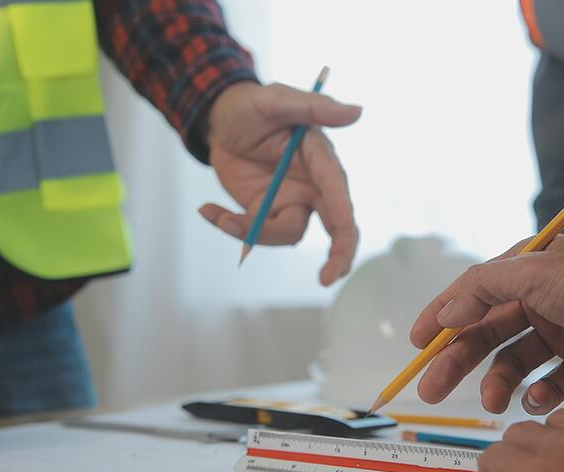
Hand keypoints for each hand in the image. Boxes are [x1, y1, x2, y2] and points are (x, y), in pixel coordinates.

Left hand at [199, 81, 362, 285]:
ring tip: (220, 217)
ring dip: (255, 233)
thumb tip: (356, 111)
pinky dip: (230, 227)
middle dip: (337, 256)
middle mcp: (313, 187)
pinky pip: (256, 233)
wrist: (220, 121)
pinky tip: (207, 210)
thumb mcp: (277, 100)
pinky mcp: (266, 212)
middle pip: (336, 229)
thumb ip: (314, 107)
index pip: (338, 195)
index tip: (340, 249)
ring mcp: (291, 202)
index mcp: (322, 161)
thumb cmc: (253, 106)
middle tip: (326, 279)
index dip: (344, 224)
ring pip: (287, 234)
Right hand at [409, 234, 563, 413]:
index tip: (415, 345)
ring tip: (495, 402)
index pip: (471, 294)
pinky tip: (535, 399)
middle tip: (430, 389)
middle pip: (487, 333)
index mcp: (525, 270)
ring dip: (499, 382)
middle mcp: (541, 299)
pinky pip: (551, 381)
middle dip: (458, 360)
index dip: (440, 318)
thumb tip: (445, 313)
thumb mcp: (534, 272)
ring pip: (515, 362)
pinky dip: (539, 393)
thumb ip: (484, 290)